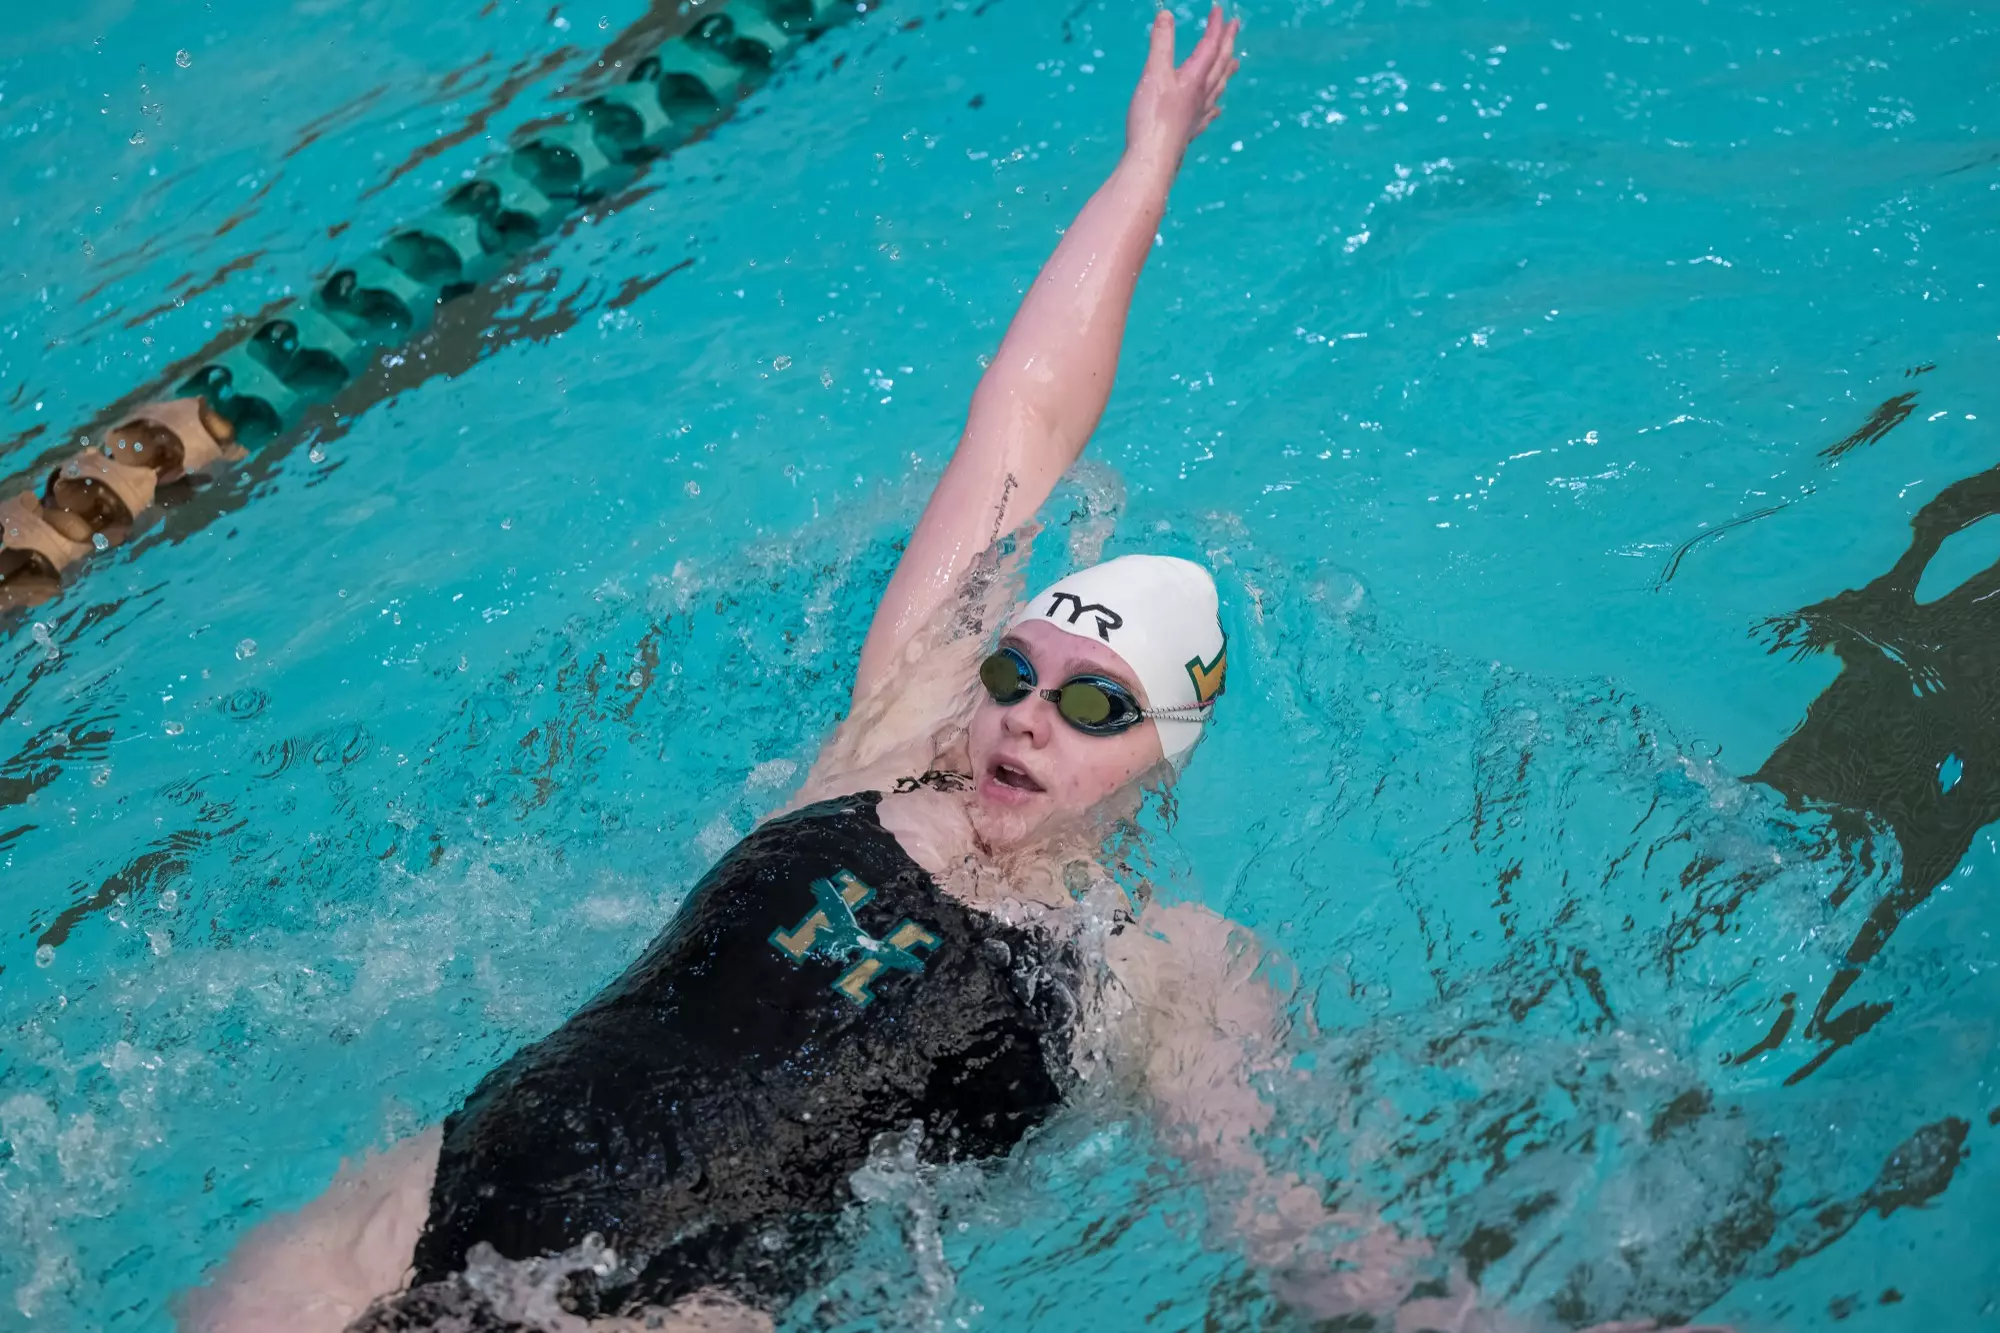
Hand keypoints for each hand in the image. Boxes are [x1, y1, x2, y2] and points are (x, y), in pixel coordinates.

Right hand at [1125, 4, 1240, 172]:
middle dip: (1227, 43)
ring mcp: (1197, 114)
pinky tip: (1216, 110)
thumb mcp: (1154, 73)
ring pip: (1218, 88)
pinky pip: (1207, 115)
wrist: (1152, 159)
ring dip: (1226, 72)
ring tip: (1236, 63)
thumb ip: (1161, 43)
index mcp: (1195, 77)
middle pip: (1219, 64)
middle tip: (1235, 27)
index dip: (1215, 27)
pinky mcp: (1188, 132)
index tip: (1219, 10)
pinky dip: (1214, 107)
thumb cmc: (1153, 116)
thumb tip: (1166, 14)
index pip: (1210, 46)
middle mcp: (1201, 94)